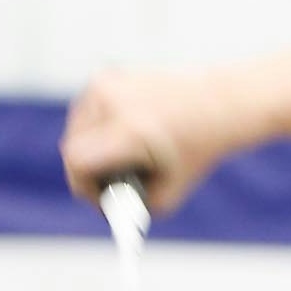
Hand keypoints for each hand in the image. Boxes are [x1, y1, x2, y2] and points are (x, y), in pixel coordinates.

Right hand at [61, 69, 236, 212]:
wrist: (218, 101)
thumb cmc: (197, 148)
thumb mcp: (170, 191)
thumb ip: (135, 209)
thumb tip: (107, 214)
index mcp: (131, 130)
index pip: (77, 160)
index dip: (81, 185)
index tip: (96, 196)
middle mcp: (114, 102)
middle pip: (72, 146)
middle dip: (84, 170)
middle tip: (102, 185)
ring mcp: (108, 84)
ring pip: (75, 127)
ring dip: (86, 147)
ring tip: (108, 161)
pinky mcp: (106, 76)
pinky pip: (84, 111)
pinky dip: (93, 127)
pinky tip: (109, 138)